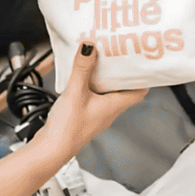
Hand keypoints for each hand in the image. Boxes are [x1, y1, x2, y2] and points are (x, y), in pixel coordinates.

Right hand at [33, 40, 144, 166]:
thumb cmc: (68, 128)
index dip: (143, 77)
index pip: (139, 91)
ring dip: (104, 77)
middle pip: (122, 88)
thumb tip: (89, 46)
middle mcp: (108, 111)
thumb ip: (82, 68)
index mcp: (114, 105)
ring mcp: (96, 114)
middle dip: (121, 71)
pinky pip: (92, 95)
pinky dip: (90, 84)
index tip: (142, 61)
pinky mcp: (83, 115)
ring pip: (106, 92)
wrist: (51, 149)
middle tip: (119, 54)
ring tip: (100, 59)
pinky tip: (80, 76)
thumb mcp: (76, 92)